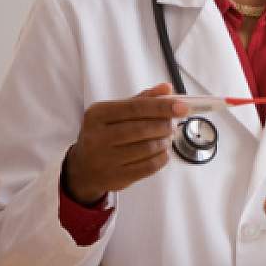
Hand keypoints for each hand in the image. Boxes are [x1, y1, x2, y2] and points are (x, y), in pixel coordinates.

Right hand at [63, 83, 187, 204]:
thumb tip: (167, 88)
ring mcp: (105, 159)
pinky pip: (147, 167)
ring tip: (168, 138)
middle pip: (142, 128)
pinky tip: (163, 152)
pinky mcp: (114, 178)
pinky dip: (161, 158)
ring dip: (164, 142)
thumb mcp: (115, 113)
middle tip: (173, 124)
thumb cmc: (104, 134)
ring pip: (147, 148)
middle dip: (164, 125)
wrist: (83, 167)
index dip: (161, 107)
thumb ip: (141, 100)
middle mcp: (97, 136)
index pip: (135, 107)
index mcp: (97, 114)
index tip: (182, 107)